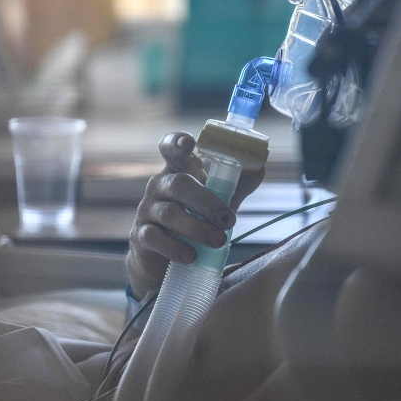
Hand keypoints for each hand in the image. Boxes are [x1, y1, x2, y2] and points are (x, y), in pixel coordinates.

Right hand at [126, 131, 265, 299]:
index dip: (176, 142)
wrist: (163, 257)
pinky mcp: (141, 235)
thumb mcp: (213, 202)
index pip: (170, 148)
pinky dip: (175, 248)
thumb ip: (234, 186)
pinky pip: (154, 238)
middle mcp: (159, 185)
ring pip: (169, 213)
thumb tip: (259, 168)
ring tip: (218, 241)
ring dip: (197, 228)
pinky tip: (190, 256)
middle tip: (229, 220)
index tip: (189, 143)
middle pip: (179, 184)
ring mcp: (147, 209)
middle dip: (207, 202)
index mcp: (177, 170)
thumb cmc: (192, 220)